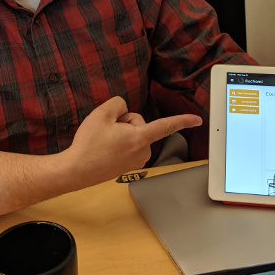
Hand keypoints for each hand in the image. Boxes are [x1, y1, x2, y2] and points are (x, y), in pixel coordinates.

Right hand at [66, 96, 201, 185]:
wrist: (76, 170)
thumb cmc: (89, 144)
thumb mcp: (102, 113)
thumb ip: (118, 104)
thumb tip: (123, 110)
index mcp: (140, 138)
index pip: (166, 126)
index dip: (183, 120)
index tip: (198, 120)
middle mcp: (142, 151)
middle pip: (140, 124)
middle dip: (125, 122)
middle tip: (106, 131)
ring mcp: (136, 160)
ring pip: (134, 135)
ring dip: (121, 133)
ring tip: (103, 141)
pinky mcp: (129, 166)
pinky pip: (128, 145)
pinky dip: (118, 143)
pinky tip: (104, 148)